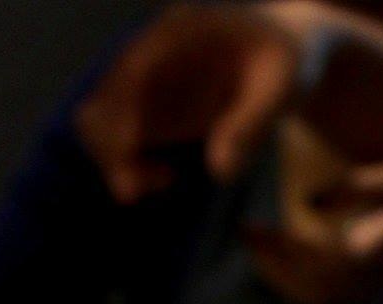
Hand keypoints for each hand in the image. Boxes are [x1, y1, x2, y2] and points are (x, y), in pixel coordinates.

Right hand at [76, 3, 307, 200]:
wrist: (279, 53)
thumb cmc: (283, 64)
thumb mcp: (280, 88)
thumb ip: (249, 125)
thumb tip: (219, 171)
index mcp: (179, 33)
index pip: (133, 70)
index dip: (122, 115)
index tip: (130, 158)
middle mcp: (150, 51)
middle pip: (103, 99)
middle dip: (112, 148)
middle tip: (138, 190)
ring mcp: (144, 79)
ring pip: (99, 120)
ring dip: (115, 159)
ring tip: (161, 182)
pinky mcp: (147, 105)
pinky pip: (116, 135)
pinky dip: (127, 163)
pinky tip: (165, 177)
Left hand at [246, 161, 382, 303]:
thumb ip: (360, 187)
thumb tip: (311, 202)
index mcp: (363, 254)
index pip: (305, 256)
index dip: (275, 245)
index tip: (250, 227)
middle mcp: (356, 280)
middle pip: (297, 281)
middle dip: (269, 259)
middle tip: (246, 232)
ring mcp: (357, 290)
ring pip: (304, 292)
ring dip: (276, 271)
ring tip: (256, 242)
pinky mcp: (358, 290)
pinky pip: (315, 294)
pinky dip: (292, 279)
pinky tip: (278, 258)